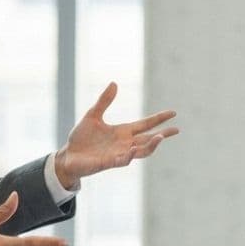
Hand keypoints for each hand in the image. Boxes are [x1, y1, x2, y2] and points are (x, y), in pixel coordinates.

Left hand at [55, 82, 178, 187]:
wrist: (68, 156)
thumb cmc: (81, 138)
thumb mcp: (93, 115)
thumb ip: (104, 101)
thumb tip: (114, 83)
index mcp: (123, 132)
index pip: (145, 124)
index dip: (159, 119)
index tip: (173, 113)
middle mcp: (124, 143)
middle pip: (149, 139)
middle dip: (163, 135)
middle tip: (176, 129)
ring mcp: (119, 154)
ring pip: (141, 151)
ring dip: (151, 145)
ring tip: (160, 137)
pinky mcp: (109, 162)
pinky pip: (123, 160)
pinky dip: (129, 155)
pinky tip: (133, 149)